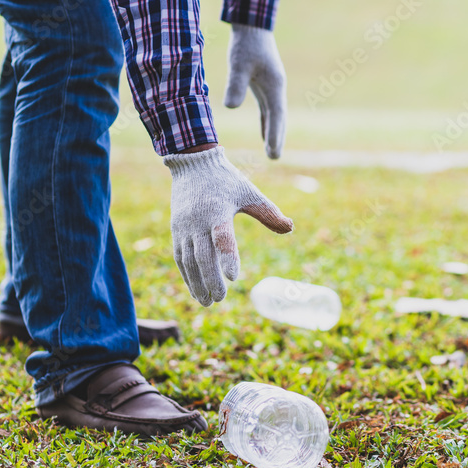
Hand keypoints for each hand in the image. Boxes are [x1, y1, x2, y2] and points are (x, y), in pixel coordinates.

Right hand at [163, 146, 292, 305]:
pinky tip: (196, 290)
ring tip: (207, 302)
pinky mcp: (176, 230)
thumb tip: (291, 228)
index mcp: (218, 211)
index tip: (233, 277)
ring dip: (196, 282)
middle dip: (211, 279)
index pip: (222, 237)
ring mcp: (184, 227)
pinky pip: (180, 257)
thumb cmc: (227, 182)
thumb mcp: (250, 193)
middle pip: (202, 255)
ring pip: (188, 260)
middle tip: (220, 299)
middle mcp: (198, 221)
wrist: (193, 165)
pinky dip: (187, 275)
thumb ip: (269, 213)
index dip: (227, 256)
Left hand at [224, 25, 286, 159]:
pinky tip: (265, 133)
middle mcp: (277, 89)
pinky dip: (267, 122)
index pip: (276, 116)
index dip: (275, 135)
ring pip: (275, 115)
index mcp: (274, 86)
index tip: (273, 152)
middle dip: (277, 138)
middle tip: (274, 157)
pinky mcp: (264, 84)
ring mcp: (272, 87)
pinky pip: (268, 109)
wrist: (252, 26)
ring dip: (274, 132)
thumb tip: (230, 107)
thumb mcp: (238, 64)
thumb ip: (235, 85)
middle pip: (279, 118)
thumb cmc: (245, 45)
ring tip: (272, 151)